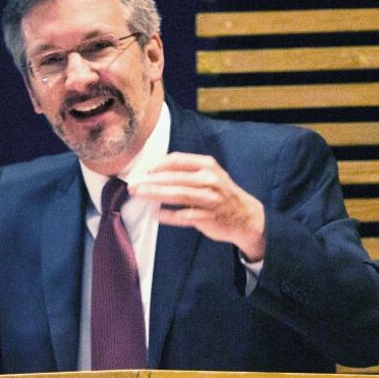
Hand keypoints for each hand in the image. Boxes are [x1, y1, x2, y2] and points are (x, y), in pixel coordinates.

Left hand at [129, 152, 265, 260]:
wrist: (246, 216)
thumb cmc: (220, 193)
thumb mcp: (210, 175)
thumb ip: (187, 172)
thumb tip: (154, 172)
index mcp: (207, 165)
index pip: (177, 160)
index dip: (158, 165)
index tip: (144, 172)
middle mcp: (210, 179)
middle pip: (174, 178)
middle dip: (151, 182)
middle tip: (133, 185)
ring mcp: (210, 199)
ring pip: (178, 195)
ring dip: (156, 195)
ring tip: (139, 196)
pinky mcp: (209, 217)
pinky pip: (185, 216)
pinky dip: (170, 216)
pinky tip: (156, 215)